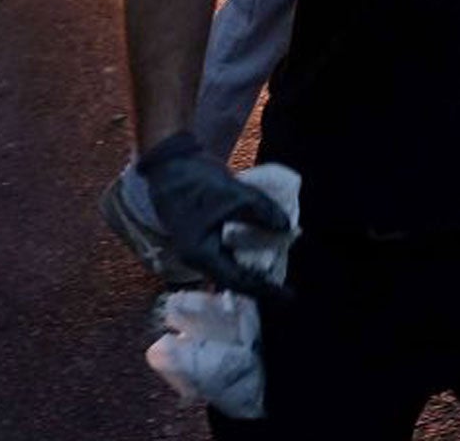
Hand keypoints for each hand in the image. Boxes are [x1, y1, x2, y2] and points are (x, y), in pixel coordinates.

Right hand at [136, 132, 291, 298]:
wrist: (171, 165)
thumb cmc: (198, 181)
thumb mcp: (236, 194)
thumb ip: (263, 212)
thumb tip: (288, 228)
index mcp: (200, 254)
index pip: (237, 281)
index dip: (264, 288)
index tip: (288, 294)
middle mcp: (196, 258)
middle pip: (232, 279)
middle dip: (259, 282)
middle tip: (286, 284)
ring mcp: (197, 250)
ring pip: (229, 268)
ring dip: (252, 268)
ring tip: (278, 268)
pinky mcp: (201, 239)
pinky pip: (225, 255)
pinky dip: (244, 254)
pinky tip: (262, 247)